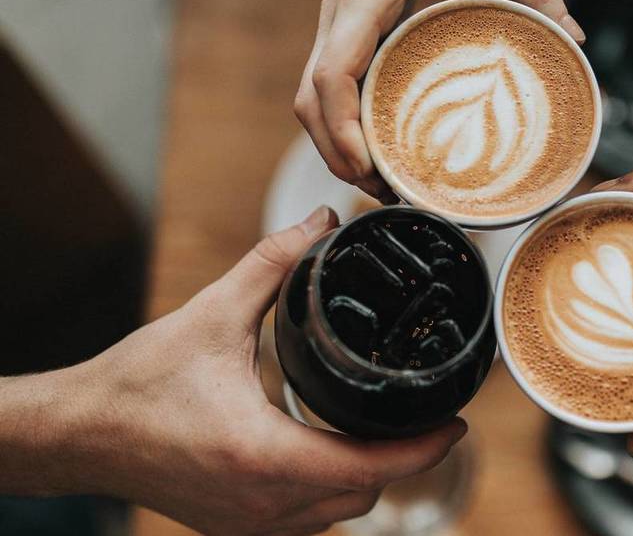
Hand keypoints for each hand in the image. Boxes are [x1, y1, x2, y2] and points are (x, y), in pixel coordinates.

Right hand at [0, 206, 466, 535]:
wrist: (79, 433)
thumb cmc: (137, 383)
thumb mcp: (211, 315)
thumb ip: (272, 265)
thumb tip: (317, 223)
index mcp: (263, 455)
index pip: (371, 467)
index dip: (424, 449)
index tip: (457, 423)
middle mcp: (262, 502)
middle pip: (364, 494)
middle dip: (403, 460)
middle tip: (423, 416)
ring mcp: (248, 523)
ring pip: (337, 512)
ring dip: (367, 477)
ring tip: (385, 430)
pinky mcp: (234, 525)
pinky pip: (306, 520)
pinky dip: (331, 490)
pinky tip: (331, 451)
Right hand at [294, 0, 584, 201]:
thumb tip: (573, 36)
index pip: (330, 76)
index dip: (341, 130)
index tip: (367, 167)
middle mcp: (339, 13)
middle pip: (309, 102)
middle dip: (336, 154)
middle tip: (381, 191)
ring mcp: (335, 24)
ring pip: (309, 100)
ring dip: (335, 146)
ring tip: (378, 183)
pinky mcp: (344, 33)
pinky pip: (325, 88)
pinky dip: (340, 124)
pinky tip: (373, 147)